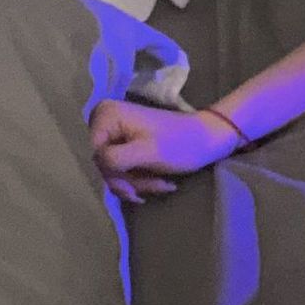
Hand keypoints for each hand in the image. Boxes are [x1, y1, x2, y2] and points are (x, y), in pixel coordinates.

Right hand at [89, 99, 241, 204]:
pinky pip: (125, 167)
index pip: (95, 155)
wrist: (209, 139)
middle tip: (158, 185)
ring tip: (163, 184)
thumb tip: (97, 164)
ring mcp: (116, 131)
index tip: (136, 189)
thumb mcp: (147, 152)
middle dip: (130, 180)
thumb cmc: (182, 144)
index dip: (114, 174)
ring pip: (115, 169)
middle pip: (104, 163)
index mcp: (106, 115)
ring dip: (139, 182)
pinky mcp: (126, 142)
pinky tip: (162, 182)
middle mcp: (104, 119)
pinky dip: (142, 179)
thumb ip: (116, 158)